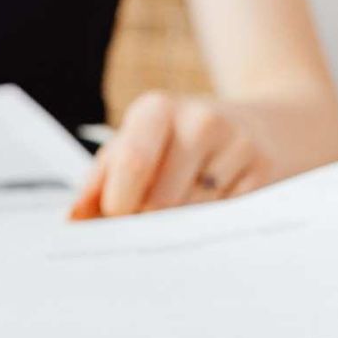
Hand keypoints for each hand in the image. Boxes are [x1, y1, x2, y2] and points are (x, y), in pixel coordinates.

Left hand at [69, 92, 271, 219]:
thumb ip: (99, 182)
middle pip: (161, 201)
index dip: (118, 205)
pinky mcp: (263, 171)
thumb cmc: (179, 143)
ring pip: (193, 216)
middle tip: (147, 221)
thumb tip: (74, 219)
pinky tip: (211, 207)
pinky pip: (223, 220)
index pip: (132, 164)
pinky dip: (209, 225)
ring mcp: (237, 143)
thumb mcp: (136, 146)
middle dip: (147, 223)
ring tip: (181, 209)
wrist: (261, 126)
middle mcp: (200, 120)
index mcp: (156, 110)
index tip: (116, 218)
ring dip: (178, 228)